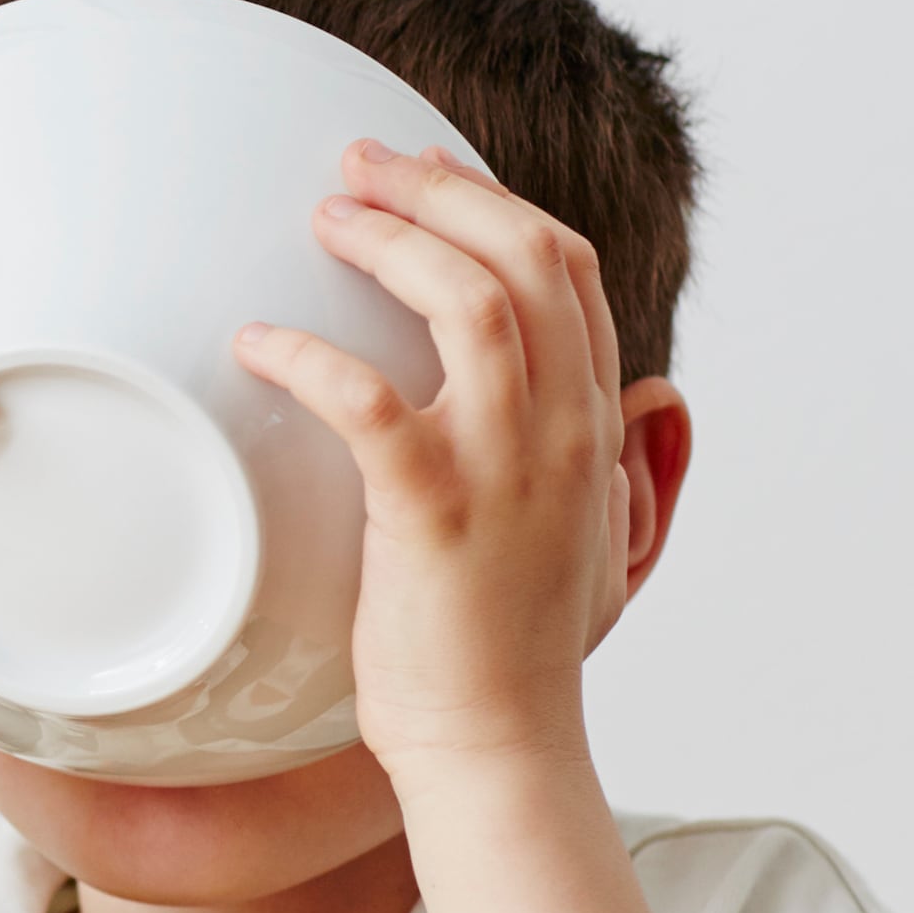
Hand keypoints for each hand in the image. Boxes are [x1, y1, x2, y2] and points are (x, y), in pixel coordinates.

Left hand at [235, 140, 654, 784]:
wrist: (499, 748)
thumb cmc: (524, 651)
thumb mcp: (602, 539)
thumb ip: (624, 460)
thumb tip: (656, 396)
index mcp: (596, 427)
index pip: (567, 271)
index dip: (492, 200)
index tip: (422, 168)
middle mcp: (566, 433)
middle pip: (525, 257)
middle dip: (439, 188)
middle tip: (357, 164)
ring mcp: (506, 471)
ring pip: (470, 302)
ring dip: (393, 242)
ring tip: (324, 219)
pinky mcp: (432, 515)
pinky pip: (368, 402)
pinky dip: (310, 356)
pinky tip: (257, 343)